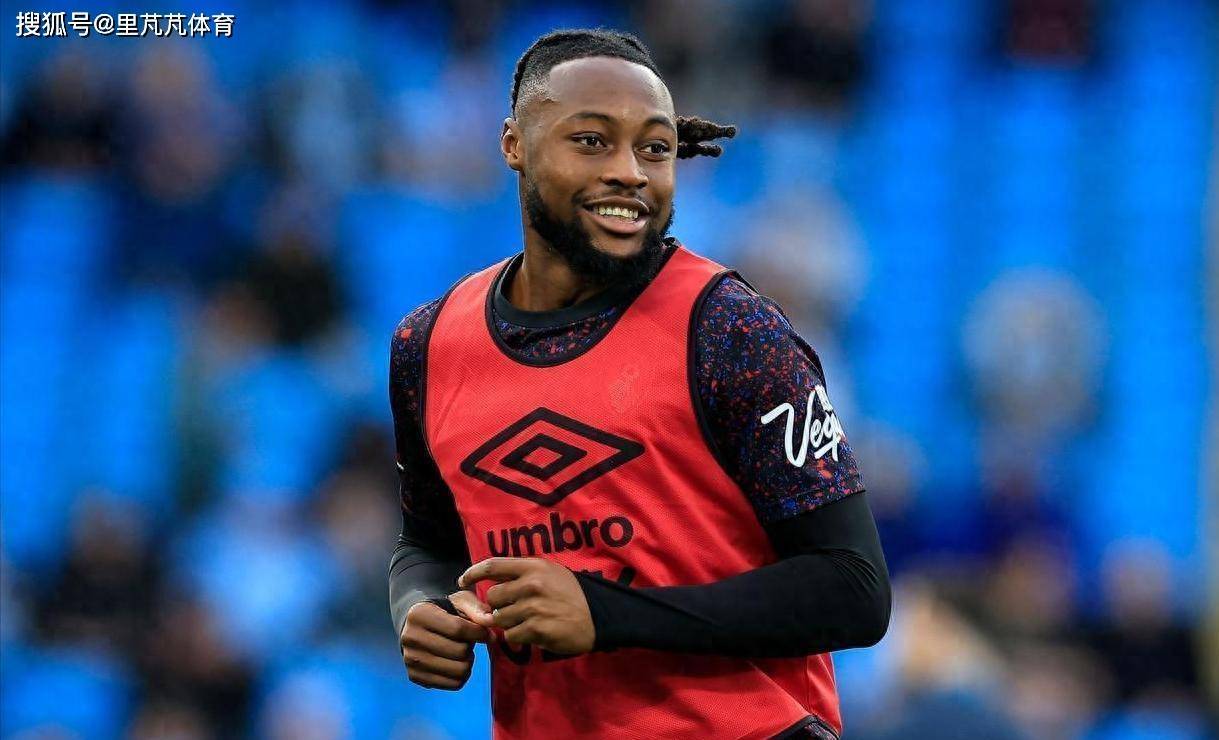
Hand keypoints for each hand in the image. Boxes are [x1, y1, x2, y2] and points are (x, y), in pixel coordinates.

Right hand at [400, 590, 490, 689]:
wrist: (417, 626)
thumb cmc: (443, 611)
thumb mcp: (459, 602)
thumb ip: (476, 609)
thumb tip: (490, 621)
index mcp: (419, 615)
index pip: (458, 628)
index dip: (479, 632)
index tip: (486, 633)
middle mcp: (410, 638)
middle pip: (459, 651)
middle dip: (471, 646)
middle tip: (469, 641)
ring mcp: (411, 660)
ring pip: (458, 670)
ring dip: (468, 661)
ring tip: (463, 652)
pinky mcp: (415, 677)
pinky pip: (453, 684)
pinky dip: (462, 675)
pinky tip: (457, 663)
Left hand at [457, 557, 594, 655]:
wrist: (598, 617)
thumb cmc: (572, 594)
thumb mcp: (550, 573)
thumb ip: (522, 576)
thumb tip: (491, 587)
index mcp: (533, 566)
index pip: (493, 565)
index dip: (473, 573)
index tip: (463, 581)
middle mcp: (531, 584)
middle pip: (493, 596)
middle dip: (498, 605)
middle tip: (513, 609)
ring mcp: (533, 608)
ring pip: (500, 618)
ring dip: (508, 623)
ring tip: (527, 621)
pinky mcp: (536, 629)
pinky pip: (511, 635)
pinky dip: (518, 636)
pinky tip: (533, 632)